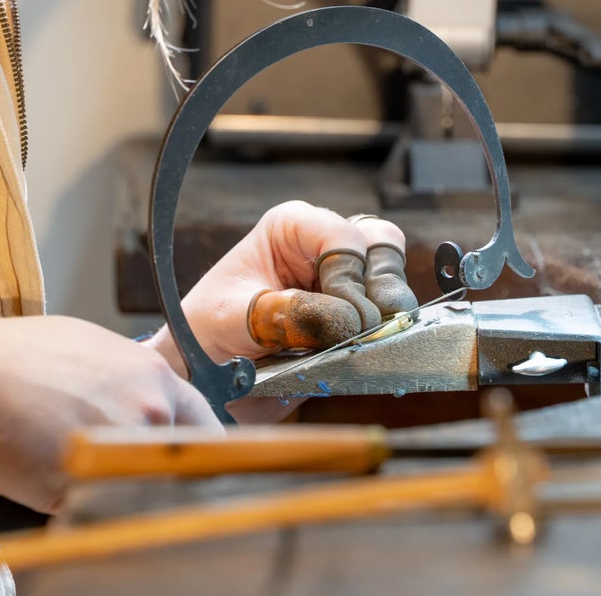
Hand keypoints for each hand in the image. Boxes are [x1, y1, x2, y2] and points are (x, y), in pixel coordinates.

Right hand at [0, 312, 216, 512]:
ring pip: (136, 485)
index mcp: (153, 379)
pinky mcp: (84, 492)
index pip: (205, 424)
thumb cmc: (14, 356)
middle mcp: (148, 416)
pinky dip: (79, 504)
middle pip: (174, 459)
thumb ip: (127, 380)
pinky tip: (48, 481)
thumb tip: (135, 398)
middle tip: (116, 464)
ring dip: (115, 484)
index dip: (199, 445)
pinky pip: (95, 507)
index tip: (195, 459)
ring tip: (68, 465)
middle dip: (149, 465)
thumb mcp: (89, 348)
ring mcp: (119, 456)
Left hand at [154, 201, 417, 368]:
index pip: (342, 236)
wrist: (206, 375)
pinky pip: (393, 312)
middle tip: (365, 329)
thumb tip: (345, 320)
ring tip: (367, 341)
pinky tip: (372, 351)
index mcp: (292, 227)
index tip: (341, 319)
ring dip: (388, 310)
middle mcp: (323, 244)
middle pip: (380, 245)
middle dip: (378, 288)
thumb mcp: (235, 318)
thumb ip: (286, 315)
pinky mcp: (357, 311)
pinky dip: (389, 331)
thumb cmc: (208, 333)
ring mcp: (345, 277)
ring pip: (393, 276)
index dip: (348, 276)